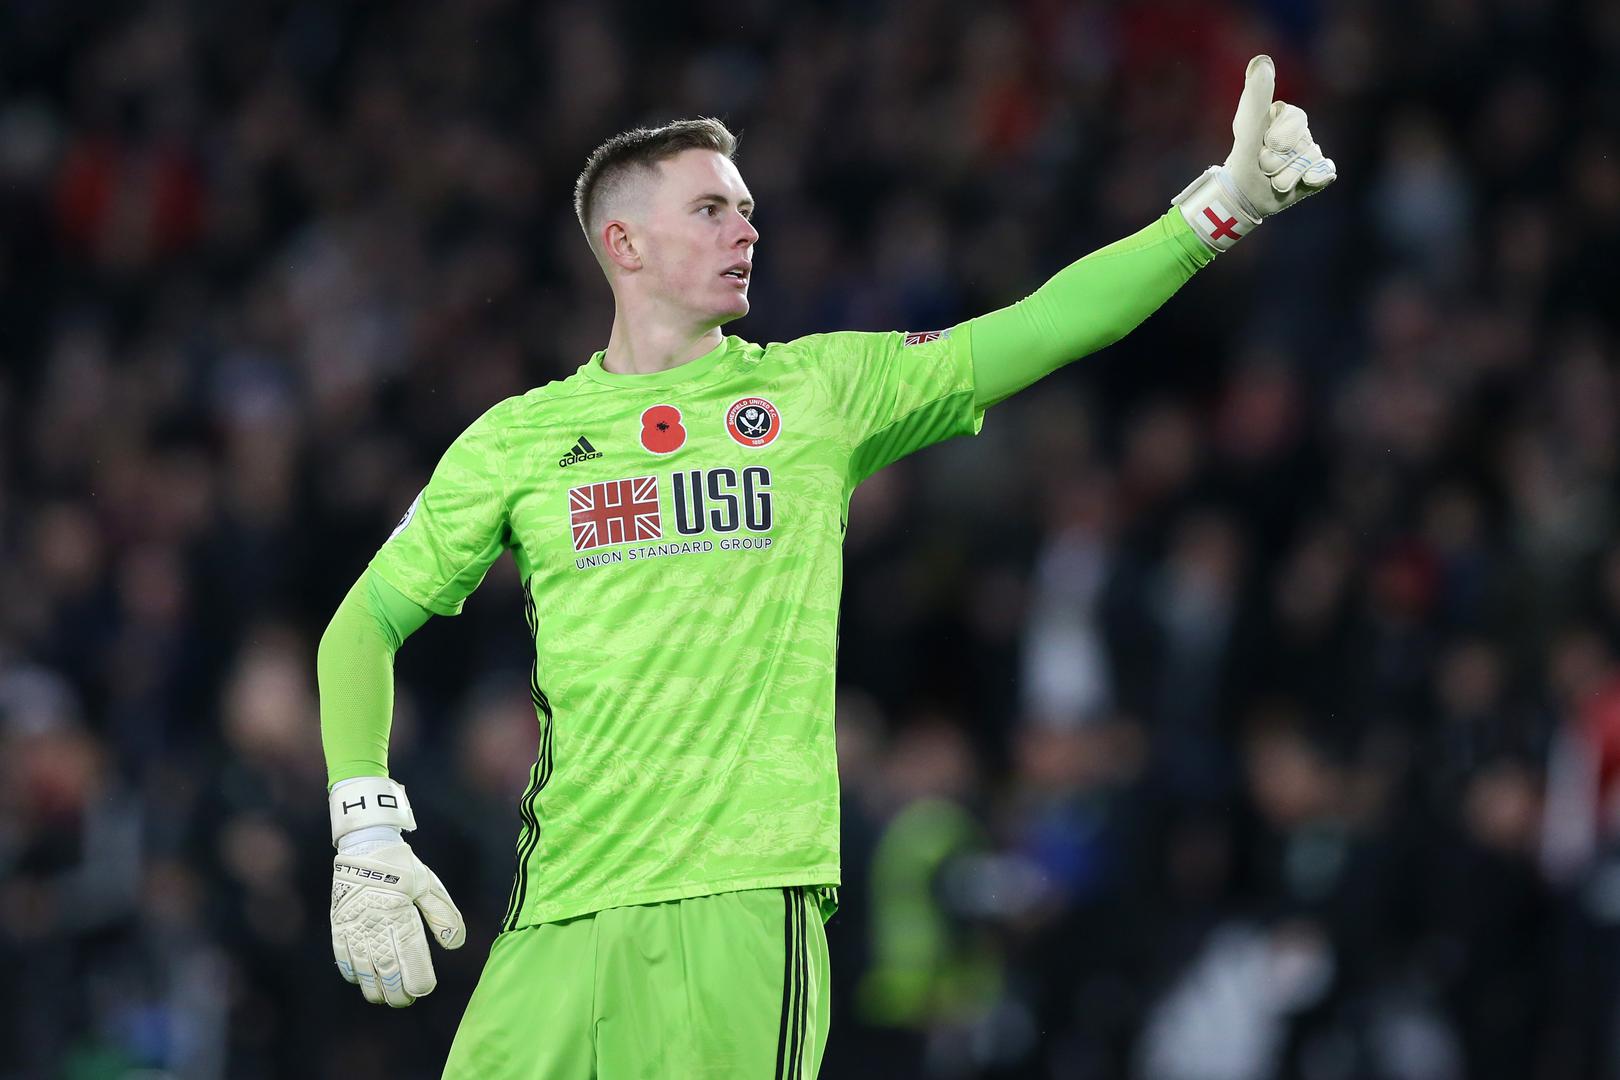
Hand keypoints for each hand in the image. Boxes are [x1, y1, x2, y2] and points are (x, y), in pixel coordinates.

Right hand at [331, 839, 466, 1006]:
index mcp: (401, 915)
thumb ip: (443, 916)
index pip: (411, 958)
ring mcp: (355, 927)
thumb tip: (457, 944)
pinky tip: (361, 980)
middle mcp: (377, 925)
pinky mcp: (340, 925)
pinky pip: (343, 957)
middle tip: (405, 1000)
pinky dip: (352, 973)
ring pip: (364, 970)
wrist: (365, 845)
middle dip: (397, 991)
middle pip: (387, 970)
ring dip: (374, 988)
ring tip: (384, 997)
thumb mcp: (428, 885)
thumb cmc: (402, 866)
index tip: (424, 989)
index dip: (418, 979)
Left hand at [1173, 55, 1336, 250]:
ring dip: (1284, 176)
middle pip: (1303, 140)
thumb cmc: (1242, 160)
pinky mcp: (1318, 175)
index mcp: (1285, 116)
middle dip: (1277, 158)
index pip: (1294, 118)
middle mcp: (1301, 132)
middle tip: (1263, 165)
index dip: (1276, 137)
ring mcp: (1311, 153)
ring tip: (1271, 178)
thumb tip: (1262, 59)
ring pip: (1309, 161)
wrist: (1242, 199)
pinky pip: (1323, 174)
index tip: (1261, 144)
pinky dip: (1309, 182)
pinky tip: (1296, 185)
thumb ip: (1256, 96)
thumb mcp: (1247, 127)